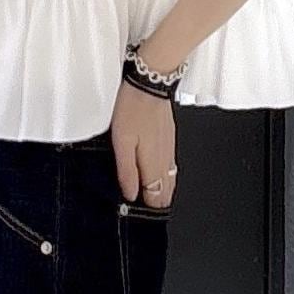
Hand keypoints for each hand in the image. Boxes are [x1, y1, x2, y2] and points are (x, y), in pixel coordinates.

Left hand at [112, 80, 177, 208]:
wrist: (150, 85)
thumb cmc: (134, 110)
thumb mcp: (122, 142)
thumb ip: (127, 171)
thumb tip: (130, 193)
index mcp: (154, 164)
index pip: (156, 197)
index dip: (146, 207)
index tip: (136, 208)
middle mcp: (165, 159)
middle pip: (166, 192)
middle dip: (156, 201)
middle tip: (142, 204)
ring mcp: (170, 149)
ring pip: (170, 180)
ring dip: (161, 189)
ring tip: (149, 195)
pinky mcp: (170, 139)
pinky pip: (171, 166)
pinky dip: (165, 175)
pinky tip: (158, 174)